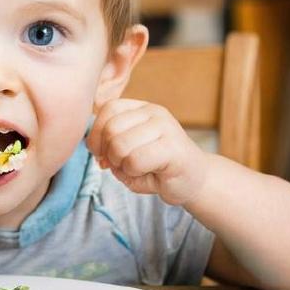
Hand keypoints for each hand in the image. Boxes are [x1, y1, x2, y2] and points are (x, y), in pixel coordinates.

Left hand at [86, 98, 212, 208]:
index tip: (102, 155)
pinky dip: (133, 173)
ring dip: (121, 165)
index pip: (107, 109)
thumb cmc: (156, 168)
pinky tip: (149, 173)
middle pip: (111, 128)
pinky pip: (135, 160)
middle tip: (122, 166)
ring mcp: (166, 127)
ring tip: (137, 169)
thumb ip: (108, 146)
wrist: (194, 181)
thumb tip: (98, 150)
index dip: (96, 136)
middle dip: (108, 154)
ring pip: (120, 145)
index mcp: (141, 108)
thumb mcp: (126, 153)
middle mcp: (154, 112)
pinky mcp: (173, 147)